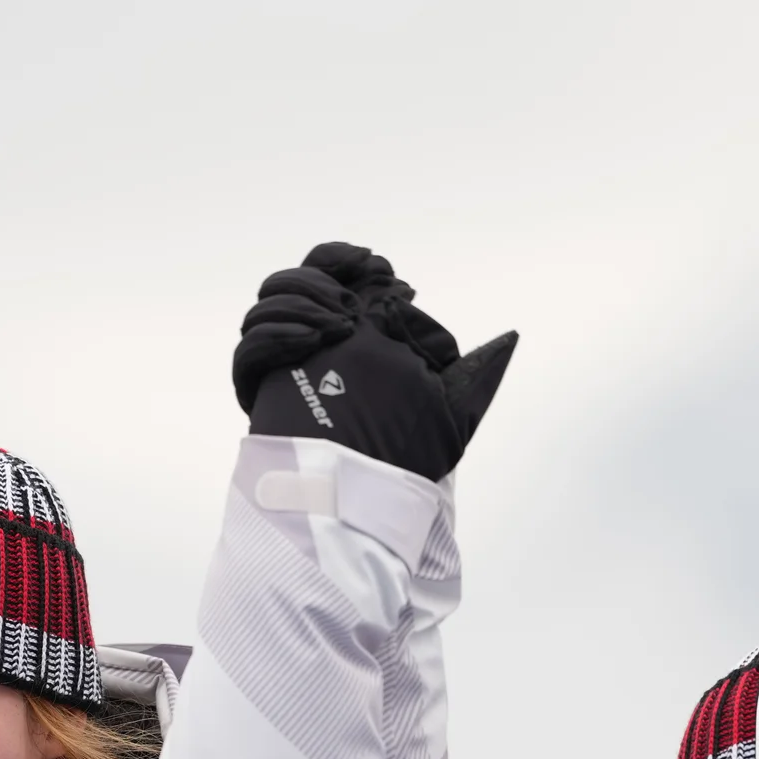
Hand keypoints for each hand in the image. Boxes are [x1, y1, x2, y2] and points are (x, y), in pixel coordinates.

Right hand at [234, 243, 516, 480]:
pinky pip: (250, 351)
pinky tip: (307, 346)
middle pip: (292, 279)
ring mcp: (281, 363)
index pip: (328, 269)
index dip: (343, 258)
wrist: (360, 500)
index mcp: (347, 335)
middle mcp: (308, 343)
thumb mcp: (448, 416)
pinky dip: (275, 341)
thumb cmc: (406, 462)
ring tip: (334, 330)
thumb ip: (470, 375)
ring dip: (301, 304)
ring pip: (268, 301)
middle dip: (323, 279)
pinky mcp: (260, 391)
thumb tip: (509, 340)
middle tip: (353, 306)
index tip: (374, 264)